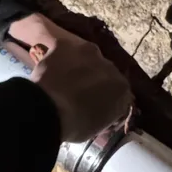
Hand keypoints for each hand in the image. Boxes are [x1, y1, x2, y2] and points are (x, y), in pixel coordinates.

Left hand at [8, 14, 133, 142]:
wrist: (49, 110)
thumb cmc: (75, 125)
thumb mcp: (98, 126)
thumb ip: (105, 112)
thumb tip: (100, 108)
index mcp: (122, 89)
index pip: (117, 90)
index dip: (103, 95)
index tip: (92, 102)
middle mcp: (111, 66)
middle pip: (102, 70)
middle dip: (92, 77)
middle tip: (77, 89)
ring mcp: (88, 53)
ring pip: (85, 56)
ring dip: (77, 64)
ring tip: (62, 77)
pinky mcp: (66, 44)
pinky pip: (62, 49)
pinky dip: (57, 56)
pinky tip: (50, 67)